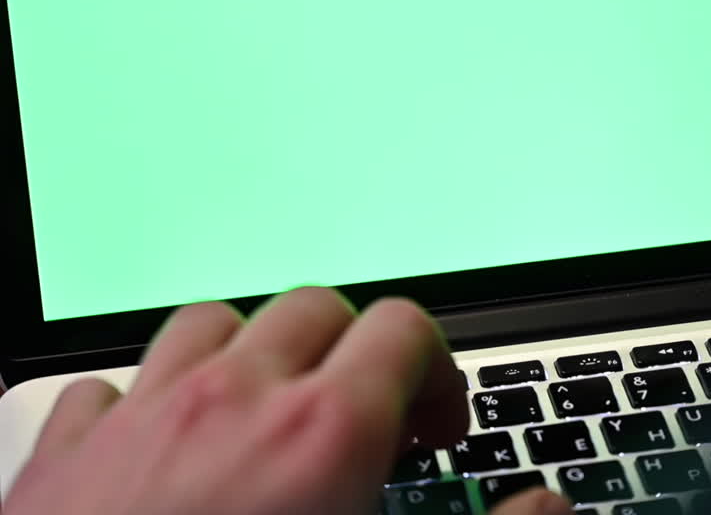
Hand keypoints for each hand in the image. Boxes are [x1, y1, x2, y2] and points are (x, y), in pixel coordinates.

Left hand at [3, 288, 570, 514]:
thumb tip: (551, 507)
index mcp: (325, 431)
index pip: (405, 328)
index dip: (437, 369)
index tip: (436, 426)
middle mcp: (234, 401)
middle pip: (318, 310)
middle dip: (354, 352)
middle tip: (367, 421)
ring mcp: (142, 417)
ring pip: (212, 323)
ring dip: (251, 354)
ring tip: (267, 412)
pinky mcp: (63, 457)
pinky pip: (109, 387)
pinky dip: (143, 402)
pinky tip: (160, 451)